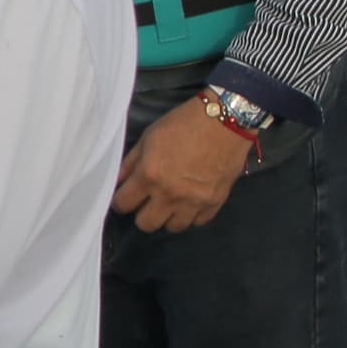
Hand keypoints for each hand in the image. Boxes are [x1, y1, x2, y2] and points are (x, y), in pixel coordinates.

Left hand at [112, 100, 257, 233]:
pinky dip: (192, 214)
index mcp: (150, 174)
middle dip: (142, 214)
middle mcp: (170, 193)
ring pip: (173, 227)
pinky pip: (198, 222)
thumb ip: (131, 162)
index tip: (125, 197)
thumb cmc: (186, 123)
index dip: (120, 201)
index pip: (123, 204)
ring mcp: (194, 201)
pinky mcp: (215, 202)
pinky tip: (190, 201)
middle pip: (146, 224)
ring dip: (168, 216)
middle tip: (147, 202)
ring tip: (170, 202)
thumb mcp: (150, 136)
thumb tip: (119, 181)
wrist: (226, 120)